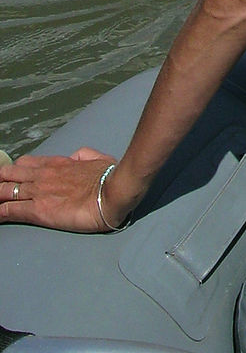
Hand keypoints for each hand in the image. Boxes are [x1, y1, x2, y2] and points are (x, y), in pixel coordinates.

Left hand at [0, 148, 121, 232]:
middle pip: (9, 174)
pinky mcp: (38, 210)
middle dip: (0, 181)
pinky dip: (0, 212)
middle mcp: (43, 174)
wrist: (112, 192)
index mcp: (57, 163)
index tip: (8, 178)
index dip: (14, 171)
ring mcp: (38, 191)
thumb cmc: (108, 177)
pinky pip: (10, 210)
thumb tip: (75, 157)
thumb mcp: (96, 158)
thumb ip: (83, 155)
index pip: (25, 163)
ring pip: (5, 190)